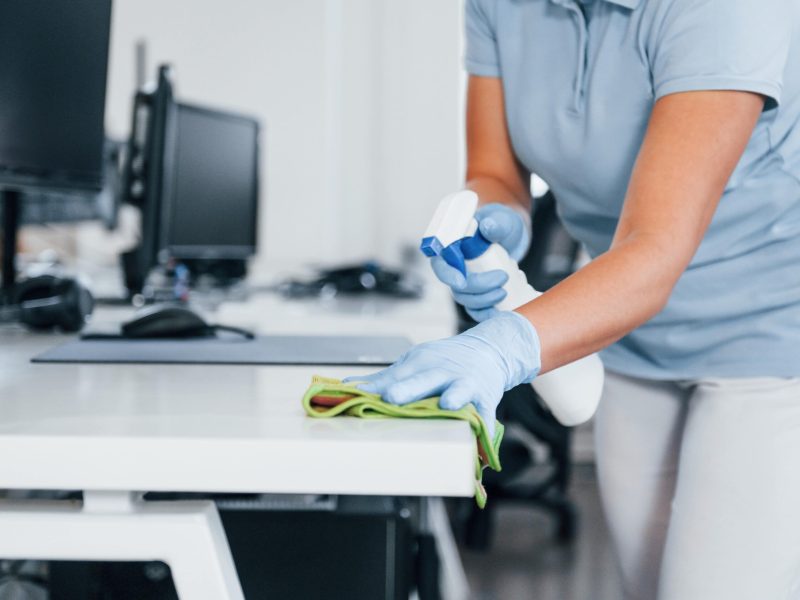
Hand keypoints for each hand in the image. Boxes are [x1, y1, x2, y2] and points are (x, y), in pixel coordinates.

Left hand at [344, 312, 540, 436]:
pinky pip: (486, 417)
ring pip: (460, 390)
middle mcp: (443, 372)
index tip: (358, 394)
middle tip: (391, 397)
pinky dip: (484, 432)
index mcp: (422, 362)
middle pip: (424, 379)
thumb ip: (386, 378)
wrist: (489, 350)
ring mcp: (466, 384)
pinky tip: (481, 453)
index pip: (397, 374)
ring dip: (454, 397)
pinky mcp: (486, 400)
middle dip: (408, 388)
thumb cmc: (444, 362)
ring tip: (448, 406)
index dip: (379, 385)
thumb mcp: (416, 363)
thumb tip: (347, 386)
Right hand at [430, 202, 529, 321]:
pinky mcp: (478, 294)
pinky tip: (502, 311)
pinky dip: (488, 313)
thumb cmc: (501, 224)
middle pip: (457, 287)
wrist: (511, 235)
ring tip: (505, 290)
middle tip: (503, 278)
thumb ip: (495, 223)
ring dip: (485, 301)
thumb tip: (487, 227)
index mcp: (452, 247)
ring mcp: (466, 283)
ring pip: (467, 301)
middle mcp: (456, 268)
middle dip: (479, 288)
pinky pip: (477, 310)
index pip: (440, 264)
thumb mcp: (501, 220)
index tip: (462, 281)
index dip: (447, 275)